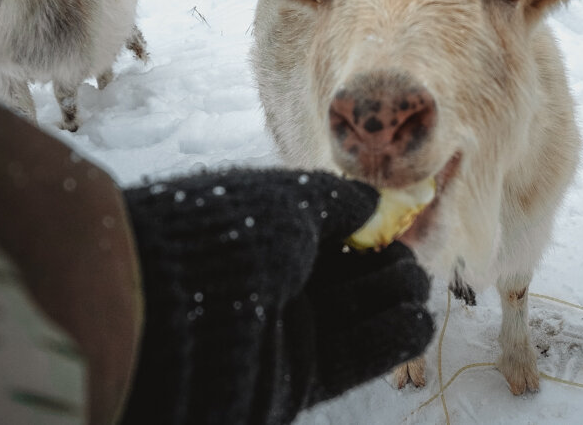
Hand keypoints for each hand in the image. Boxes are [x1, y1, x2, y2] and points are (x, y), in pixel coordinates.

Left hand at [122, 169, 432, 424]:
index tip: (401, 222)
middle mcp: (271, 284)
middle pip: (344, 277)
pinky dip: (389, 341)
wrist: (161, 313)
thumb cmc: (226, 236)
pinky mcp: (290, 382)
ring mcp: (280, 335)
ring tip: (421, 284)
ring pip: (352, 317)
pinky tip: (420, 321)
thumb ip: (341, 203)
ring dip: (392, 300)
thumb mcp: (290, 200)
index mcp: (263, 233)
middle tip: (413, 260)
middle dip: (383, 266)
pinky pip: (351, 358)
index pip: (329, 233)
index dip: (367, 229)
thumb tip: (380, 204)